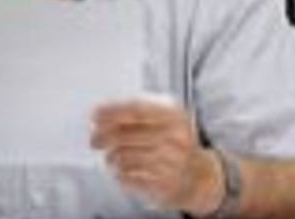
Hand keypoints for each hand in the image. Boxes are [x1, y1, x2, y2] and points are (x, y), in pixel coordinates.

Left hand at [91, 100, 222, 214]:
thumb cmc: (174, 143)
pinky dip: (120, 174)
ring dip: (111, 157)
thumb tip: (99, 114)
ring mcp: (173, 163)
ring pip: (124, 157)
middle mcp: (176, 138)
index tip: (94, 116)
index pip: (136, 110)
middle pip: (125, 135)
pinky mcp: (166, 184)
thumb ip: (135, 112)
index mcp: (174, 116)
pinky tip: (123, 172)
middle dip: (103, 137)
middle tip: (94, 140)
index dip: (111, 112)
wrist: (200, 177)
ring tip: (111, 158)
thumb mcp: (164, 119)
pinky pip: (130, 177)